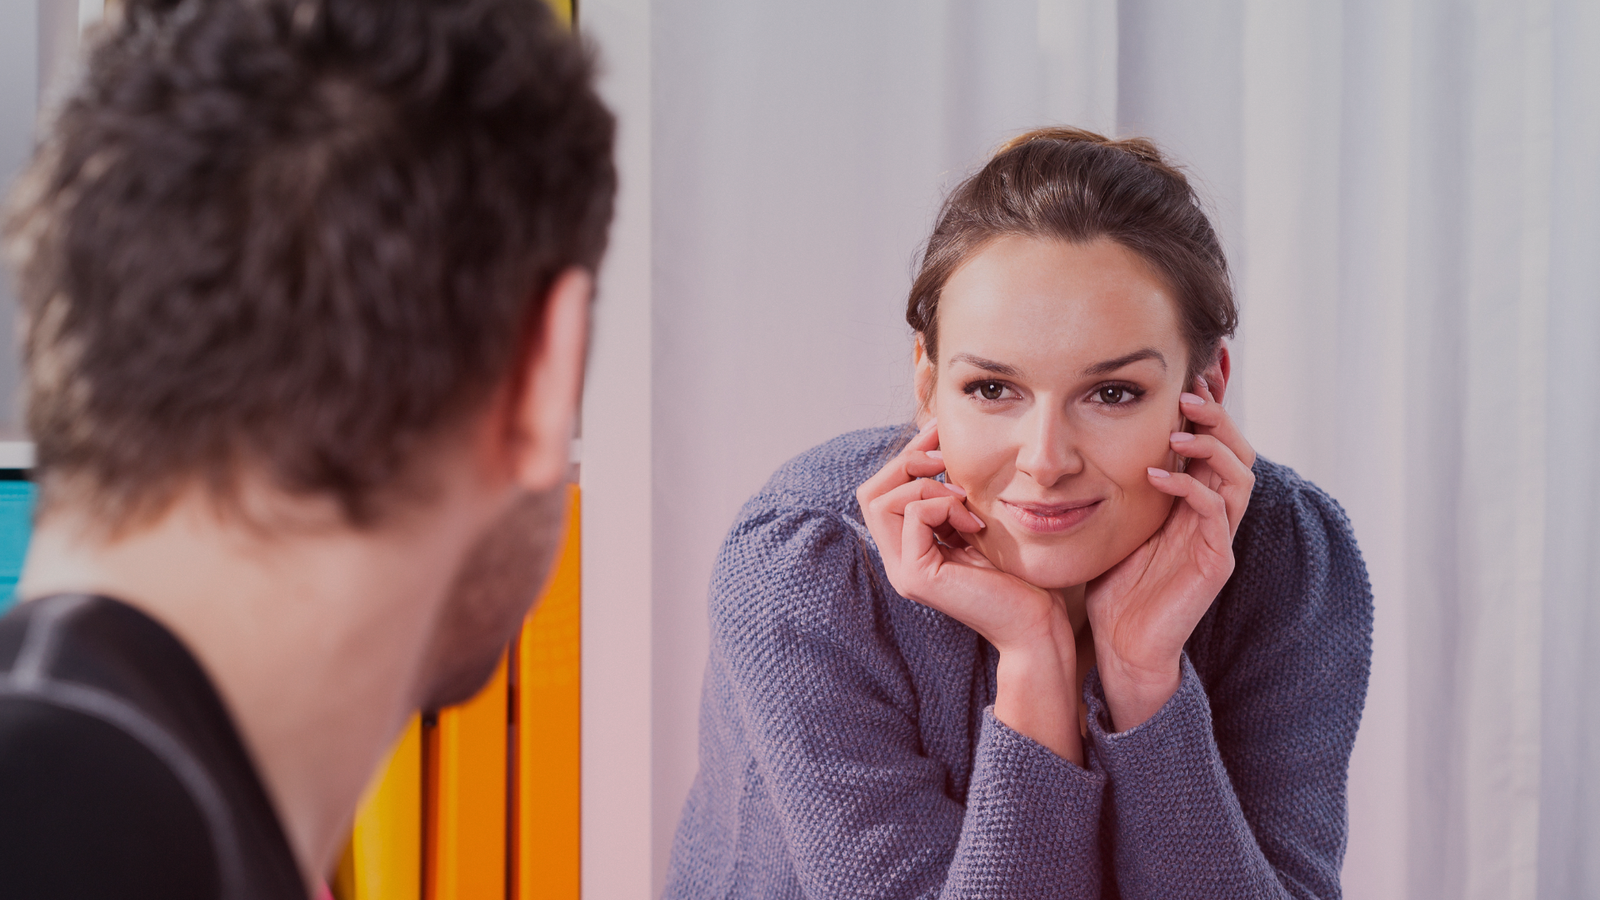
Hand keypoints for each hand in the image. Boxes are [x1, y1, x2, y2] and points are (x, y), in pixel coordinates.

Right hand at [857, 420, 1081, 762]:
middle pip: (870, 493)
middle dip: (906, 463)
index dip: (906, 457)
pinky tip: (973, 522)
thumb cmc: (1018, 573)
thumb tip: (938, 442)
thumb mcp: (977, 522)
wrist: (1037, 621)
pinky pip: (913, 515)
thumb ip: (952, 495)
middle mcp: (898, 561)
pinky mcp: (917, 576)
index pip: (881, 491)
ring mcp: (903, 572)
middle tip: (943, 458)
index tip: (938, 434)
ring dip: (926, 485)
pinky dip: (942, 505)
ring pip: (881, 501)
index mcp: (910, 548)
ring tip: (964, 498)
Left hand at [1085, 378, 1255, 730]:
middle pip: (1237, 449)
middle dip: (1218, 415)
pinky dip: (1192, 488)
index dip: (1208, 408)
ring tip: (1180, 427)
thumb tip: (1081, 440)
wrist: (1124, 646)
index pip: (1212, 442)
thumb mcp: (1114, 522)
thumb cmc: (1116, 586)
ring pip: (1239, 475)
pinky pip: (1217, 514)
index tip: (1187, 373)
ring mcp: (1219, 538)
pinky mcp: (1216, 563)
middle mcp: (1213, 515)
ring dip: (1212, 445)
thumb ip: (1115, 484)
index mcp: (1194, 502)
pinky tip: (1160, 476)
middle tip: (1190, 389)